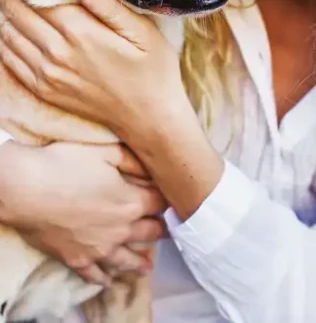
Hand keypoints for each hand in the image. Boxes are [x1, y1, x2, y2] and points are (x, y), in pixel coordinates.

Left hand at [0, 0, 182, 137]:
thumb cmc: (152, 70)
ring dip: (3, 10)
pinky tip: (6, 23)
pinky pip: (11, 59)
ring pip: (8, 34)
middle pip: (17, 12)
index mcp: (81, 34)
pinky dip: (3, 38)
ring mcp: (47, 75)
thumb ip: (110, 6)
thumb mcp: (143, 32)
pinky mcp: (44, 89)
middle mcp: (57, 54)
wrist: (148, 118)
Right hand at [0, 140, 167, 284]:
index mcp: (131, 202)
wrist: (27, 189)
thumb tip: (152, 167)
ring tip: (147, 266)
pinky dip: (104, 278)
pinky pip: (95, 275)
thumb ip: (133, 160)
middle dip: (160, 230)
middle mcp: (121, 229)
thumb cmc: (66, 164)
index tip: (171, 199)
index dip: (167, 199)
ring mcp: (99, 249)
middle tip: (166, 231)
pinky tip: (109, 280)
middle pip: (150, 233)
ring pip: (127, 259)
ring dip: (140, 261)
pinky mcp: (77, 260)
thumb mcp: (106, 152)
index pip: (160, 203)